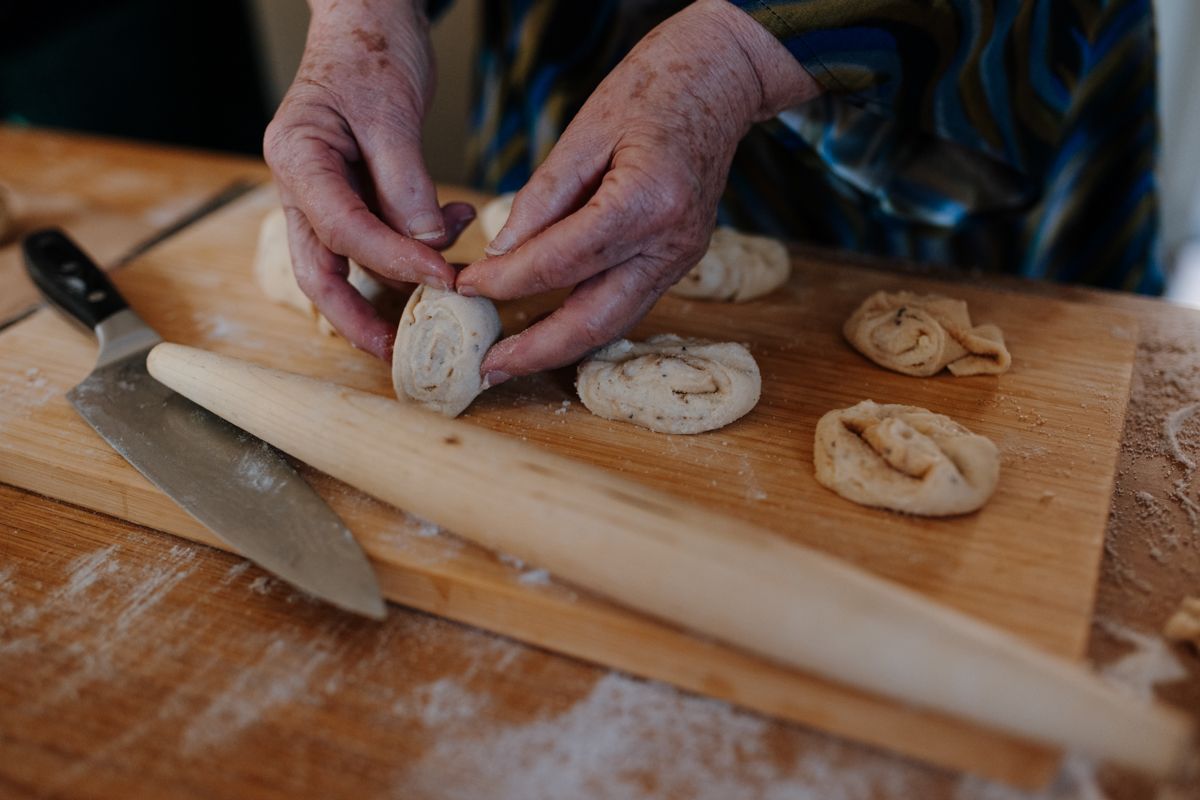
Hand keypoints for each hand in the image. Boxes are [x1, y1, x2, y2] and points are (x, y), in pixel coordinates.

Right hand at [263, 0, 473, 358]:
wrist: (369, 15)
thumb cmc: (371, 49)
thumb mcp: (391, 112)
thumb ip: (406, 183)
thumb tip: (428, 246)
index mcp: (297, 159)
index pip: (342, 230)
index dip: (393, 263)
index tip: (443, 282)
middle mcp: (302, 183)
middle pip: (319, 272)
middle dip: (357, 319)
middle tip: (401, 353)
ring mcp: (324, 192)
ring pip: (348, 262)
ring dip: (398, 280)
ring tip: (453, 276)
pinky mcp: (353, 193)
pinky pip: (378, 236)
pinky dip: (415, 243)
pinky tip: (453, 225)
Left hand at [455, 0, 819, 382]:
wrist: (721, 79)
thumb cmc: (653, 89)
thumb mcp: (584, 132)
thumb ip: (543, 198)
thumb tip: (501, 253)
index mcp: (646, 201)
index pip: (562, 261)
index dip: (507, 280)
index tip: (466, 286)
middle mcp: (671, 242)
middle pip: (596, 319)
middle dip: (538, 350)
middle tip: (488, 368)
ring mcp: (682, 258)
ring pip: (615, 323)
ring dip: (561, 347)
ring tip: (512, 359)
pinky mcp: (680, 260)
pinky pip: (628, 303)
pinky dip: (587, 322)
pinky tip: (551, 329)